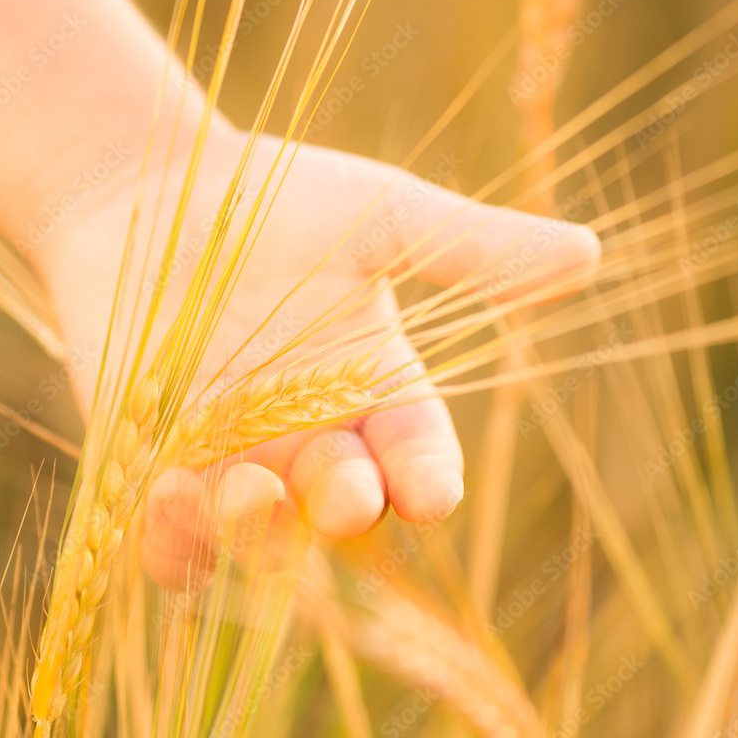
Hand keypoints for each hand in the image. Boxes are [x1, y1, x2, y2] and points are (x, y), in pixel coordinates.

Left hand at [29, 121, 598, 587]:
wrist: (148, 191)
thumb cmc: (272, 199)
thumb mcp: (380, 217)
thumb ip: (472, 249)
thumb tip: (589, 251)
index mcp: (373, 392)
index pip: (417, 458)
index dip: (427, 481)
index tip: (431, 494)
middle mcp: (309, 440)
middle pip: (343, 509)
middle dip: (347, 507)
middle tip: (342, 489)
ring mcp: (230, 463)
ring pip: (259, 542)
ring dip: (261, 534)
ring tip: (249, 492)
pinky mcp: (154, 470)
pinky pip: (171, 545)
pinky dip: (176, 541)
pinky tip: (169, 492)